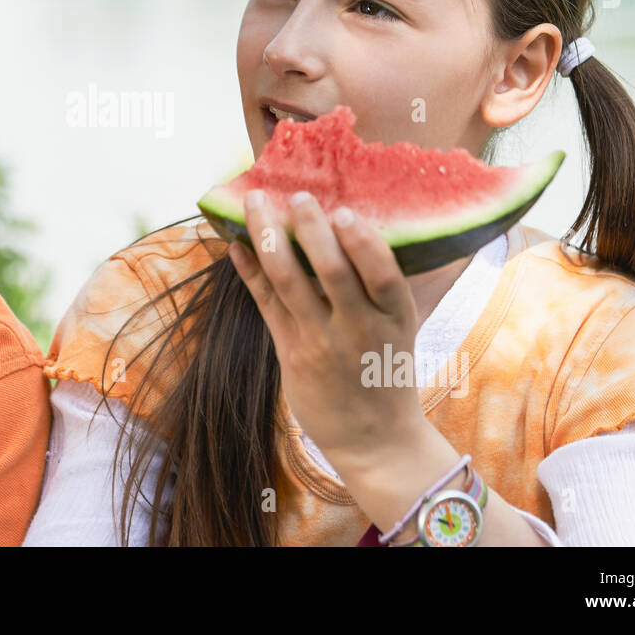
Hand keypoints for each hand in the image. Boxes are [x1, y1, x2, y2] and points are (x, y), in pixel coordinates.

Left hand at [227, 189, 426, 470]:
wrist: (375, 439)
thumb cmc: (386, 370)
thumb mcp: (399, 328)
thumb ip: (378, 285)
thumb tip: (349, 223)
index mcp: (395, 318)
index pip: (383, 275)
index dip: (362, 242)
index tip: (343, 211)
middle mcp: (359, 329)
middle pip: (331, 271)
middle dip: (310, 228)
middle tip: (297, 195)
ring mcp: (321, 342)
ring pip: (289, 281)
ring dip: (269, 237)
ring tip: (257, 204)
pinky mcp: (291, 354)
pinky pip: (265, 304)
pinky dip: (249, 271)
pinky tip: (235, 245)